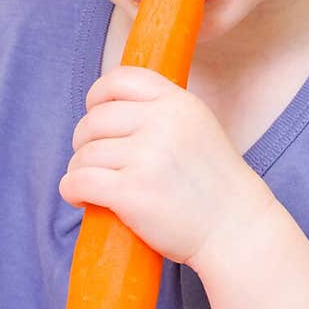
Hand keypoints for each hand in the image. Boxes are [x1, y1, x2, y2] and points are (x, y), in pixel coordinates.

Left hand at [59, 66, 270, 267]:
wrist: (236, 229)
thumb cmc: (214, 184)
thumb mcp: (199, 127)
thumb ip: (163, 111)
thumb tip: (110, 106)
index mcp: (178, 103)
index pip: (121, 79)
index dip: (98, 95)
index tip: (95, 112)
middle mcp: (162, 123)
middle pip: (95, 120)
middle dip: (84, 140)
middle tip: (94, 159)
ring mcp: (146, 157)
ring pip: (84, 153)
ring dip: (79, 169)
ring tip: (92, 183)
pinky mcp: (132, 192)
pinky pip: (79, 180)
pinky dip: (71, 189)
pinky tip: (80, 197)